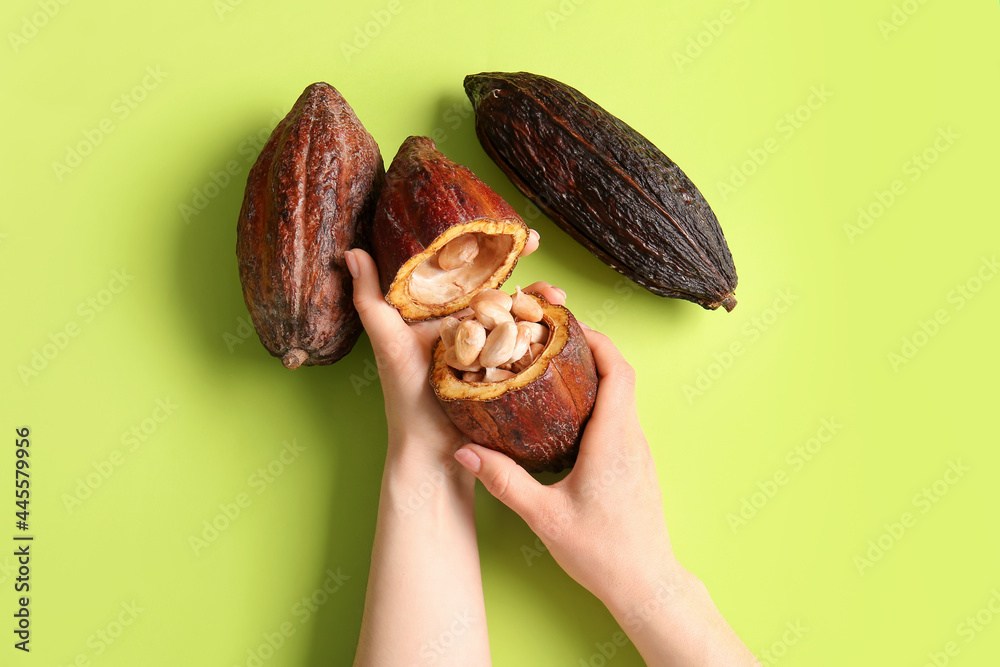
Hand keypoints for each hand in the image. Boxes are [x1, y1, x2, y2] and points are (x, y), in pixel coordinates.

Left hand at [344, 230, 557, 459]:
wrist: (435, 450)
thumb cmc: (405, 397)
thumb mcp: (387, 343)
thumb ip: (370, 300)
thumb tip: (351, 251)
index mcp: (437, 309)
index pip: (458, 265)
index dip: (476, 240)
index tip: (487, 221)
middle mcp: (465, 320)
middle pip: (496, 277)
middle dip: (516, 256)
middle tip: (531, 239)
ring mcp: (491, 341)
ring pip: (520, 304)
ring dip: (540, 292)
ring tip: (555, 292)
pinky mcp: (510, 363)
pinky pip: (532, 337)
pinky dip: (548, 325)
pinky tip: (561, 317)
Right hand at [452, 328, 678, 605]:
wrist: (646, 585)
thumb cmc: (603, 553)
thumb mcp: (544, 517)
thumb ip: (505, 482)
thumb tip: (466, 453)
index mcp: (614, 441)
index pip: (618, 371)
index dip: (597, 340)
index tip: (567, 325)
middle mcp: (632, 439)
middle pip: (619, 376)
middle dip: (588, 350)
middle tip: (549, 341)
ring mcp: (637, 452)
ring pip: (621, 397)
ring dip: (592, 376)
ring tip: (550, 370)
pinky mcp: (634, 465)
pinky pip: (619, 419)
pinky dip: (595, 403)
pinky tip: (563, 415)